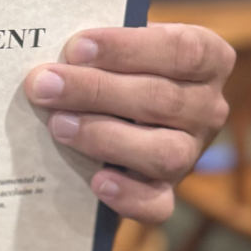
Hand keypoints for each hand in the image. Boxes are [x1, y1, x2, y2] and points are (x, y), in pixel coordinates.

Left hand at [26, 23, 234, 222]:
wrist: (112, 116)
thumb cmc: (113, 69)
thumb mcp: (115, 49)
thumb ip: (98, 48)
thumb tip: (50, 49)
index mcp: (207, 61)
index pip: (184, 50)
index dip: (129, 48)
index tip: (76, 47)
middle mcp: (207, 108)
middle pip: (162, 99)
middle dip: (95, 90)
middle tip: (44, 85)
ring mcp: (190, 153)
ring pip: (163, 152)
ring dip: (105, 137)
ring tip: (58, 125)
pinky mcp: (166, 191)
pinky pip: (157, 203)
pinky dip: (128, 195)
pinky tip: (96, 181)